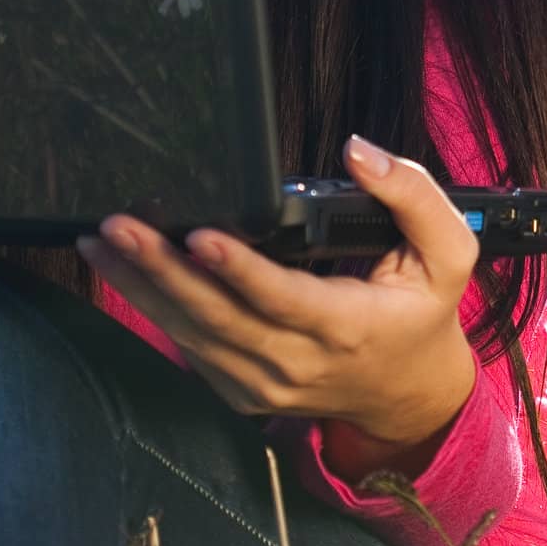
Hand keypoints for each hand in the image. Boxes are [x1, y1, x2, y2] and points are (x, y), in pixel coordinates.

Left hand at [77, 136, 478, 454]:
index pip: (283, 298)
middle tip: (118, 225)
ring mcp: (263, 383)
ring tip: (98, 241)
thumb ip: (412, 195)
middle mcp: (298, 363)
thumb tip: (359, 151)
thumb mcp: (447, 251)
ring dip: (140, 287)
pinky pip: (189, 349)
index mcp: (347, 327)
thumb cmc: (422, 310)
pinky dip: (151, 309)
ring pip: (192, 335)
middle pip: (218, 318)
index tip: (198, 233)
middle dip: (162, 269)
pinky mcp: (240, 388)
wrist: (410, 394)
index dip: (238, 269)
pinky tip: (119, 270)